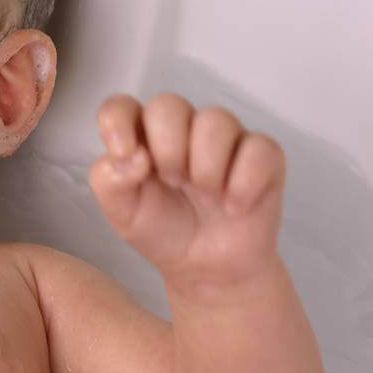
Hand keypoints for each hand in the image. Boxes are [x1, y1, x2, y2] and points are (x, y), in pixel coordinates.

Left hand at [89, 92, 285, 288]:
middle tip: (173, 183)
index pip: (120, 106)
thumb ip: (110, 180)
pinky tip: (233, 206)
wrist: (208, 267)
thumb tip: (134, 155)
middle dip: (167, 150)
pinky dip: (243, 184)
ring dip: (205, 167)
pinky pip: (259, 148)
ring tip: (205, 197)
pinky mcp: (263, 155)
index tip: (122, 155)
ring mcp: (225, 138)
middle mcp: (182, 128)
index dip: (117, 122)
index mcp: (141, 136)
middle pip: (168, 105)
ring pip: (216, 120)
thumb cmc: (163, 230)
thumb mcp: (122, 213)